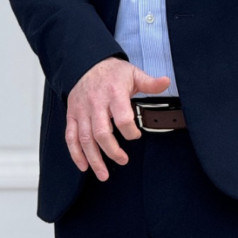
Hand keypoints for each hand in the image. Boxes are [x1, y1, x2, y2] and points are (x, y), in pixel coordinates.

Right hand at [65, 57, 170, 179]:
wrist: (87, 63)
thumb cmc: (113, 72)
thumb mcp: (134, 73)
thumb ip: (150, 82)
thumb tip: (166, 82)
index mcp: (114, 93)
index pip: (122, 118)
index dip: (131, 132)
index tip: (137, 136)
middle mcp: (96, 103)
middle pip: (102, 132)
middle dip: (112, 151)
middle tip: (123, 160)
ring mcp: (82, 110)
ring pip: (85, 139)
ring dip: (94, 159)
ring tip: (103, 174)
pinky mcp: (72, 115)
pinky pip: (71, 137)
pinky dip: (75, 153)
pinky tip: (83, 166)